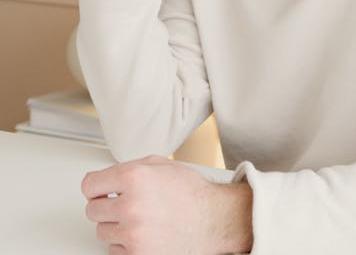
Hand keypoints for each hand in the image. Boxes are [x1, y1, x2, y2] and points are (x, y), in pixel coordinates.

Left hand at [82, 155, 252, 254]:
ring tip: (138, 218)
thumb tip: (106, 178)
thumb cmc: (190, 193)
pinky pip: (114, 250)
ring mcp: (133, 233)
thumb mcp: (159, 165)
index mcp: (133, 177)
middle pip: (92, 210)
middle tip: (122, 203)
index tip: (98, 190)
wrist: (212, 220)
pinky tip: (142, 232)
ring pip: (102, 231)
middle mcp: (131, 205)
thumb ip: (129, 168)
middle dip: (105, 206)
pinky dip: (125, 243)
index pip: (89, 185)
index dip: (95, 187)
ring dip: (116, 225)